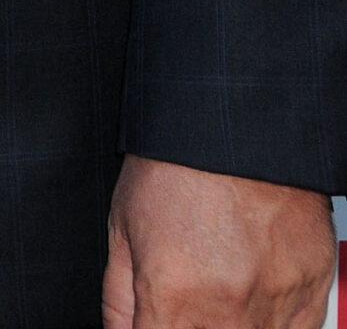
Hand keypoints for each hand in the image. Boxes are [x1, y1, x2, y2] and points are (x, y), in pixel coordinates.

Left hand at [103, 153, 336, 327]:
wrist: (238, 123)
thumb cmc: (176, 164)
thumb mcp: (123, 226)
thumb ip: (119, 299)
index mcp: (173, 300)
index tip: (156, 318)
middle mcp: (227, 314)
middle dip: (191, 324)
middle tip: (192, 289)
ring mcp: (274, 308)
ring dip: (232, 321)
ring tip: (222, 278)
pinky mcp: (311, 295)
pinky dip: (271, 320)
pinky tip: (254, 285)